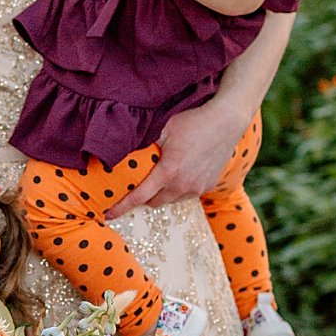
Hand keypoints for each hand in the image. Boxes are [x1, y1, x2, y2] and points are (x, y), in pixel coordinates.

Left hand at [119, 102, 241, 210]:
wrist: (226, 122)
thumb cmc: (192, 121)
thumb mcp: (162, 129)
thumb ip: (143, 143)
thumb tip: (120, 150)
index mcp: (168, 172)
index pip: (139, 196)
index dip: (122, 207)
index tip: (108, 214)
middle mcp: (182, 185)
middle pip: (154, 202)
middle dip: (144, 198)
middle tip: (137, 188)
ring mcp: (196, 188)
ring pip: (171, 200)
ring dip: (162, 194)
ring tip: (160, 178)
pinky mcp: (207, 186)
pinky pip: (186, 195)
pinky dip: (178, 190)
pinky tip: (178, 175)